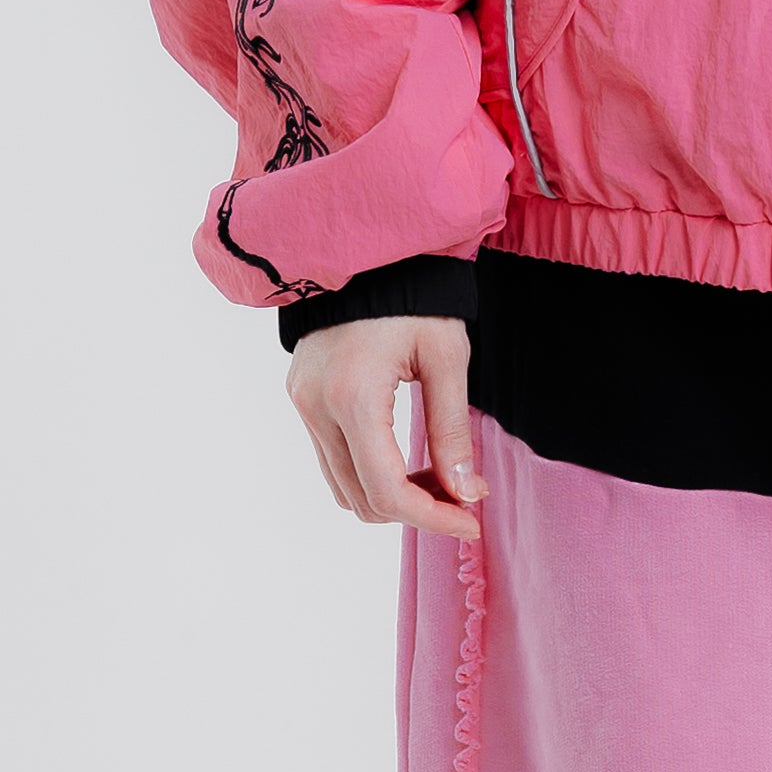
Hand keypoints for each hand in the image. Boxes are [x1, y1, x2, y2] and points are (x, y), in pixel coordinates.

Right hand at [286, 314, 480, 537]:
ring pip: (343, 488)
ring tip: (439, 479)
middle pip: (362, 498)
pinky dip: (370, 475)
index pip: (387, 489)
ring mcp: (303, 404)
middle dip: (416, 510)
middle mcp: (316, 407)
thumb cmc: (415, 297)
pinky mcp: (301, 399)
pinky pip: (332, 461)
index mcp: (353, 396)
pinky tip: (407, 462)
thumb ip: (452, 430)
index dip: (432, 517)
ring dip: (391, 498)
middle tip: (463, 496)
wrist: (366, 250)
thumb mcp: (446, 358)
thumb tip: (465, 492)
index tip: (470, 521)